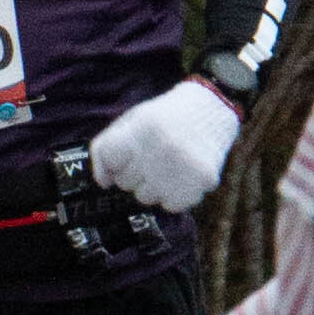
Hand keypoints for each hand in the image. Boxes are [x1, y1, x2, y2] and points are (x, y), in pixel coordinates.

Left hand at [88, 77, 240, 212]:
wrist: (211, 108)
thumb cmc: (165, 117)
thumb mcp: (132, 119)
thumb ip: (106, 146)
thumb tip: (102, 182)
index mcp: (142, 128)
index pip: (109, 159)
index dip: (114, 161)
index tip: (125, 156)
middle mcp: (162, 147)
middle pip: (126, 182)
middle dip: (134, 172)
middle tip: (151, 156)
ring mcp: (183, 166)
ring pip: (146, 197)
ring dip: (153, 186)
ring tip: (168, 165)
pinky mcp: (201, 180)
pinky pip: (171, 206)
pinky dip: (174, 196)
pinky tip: (182, 176)